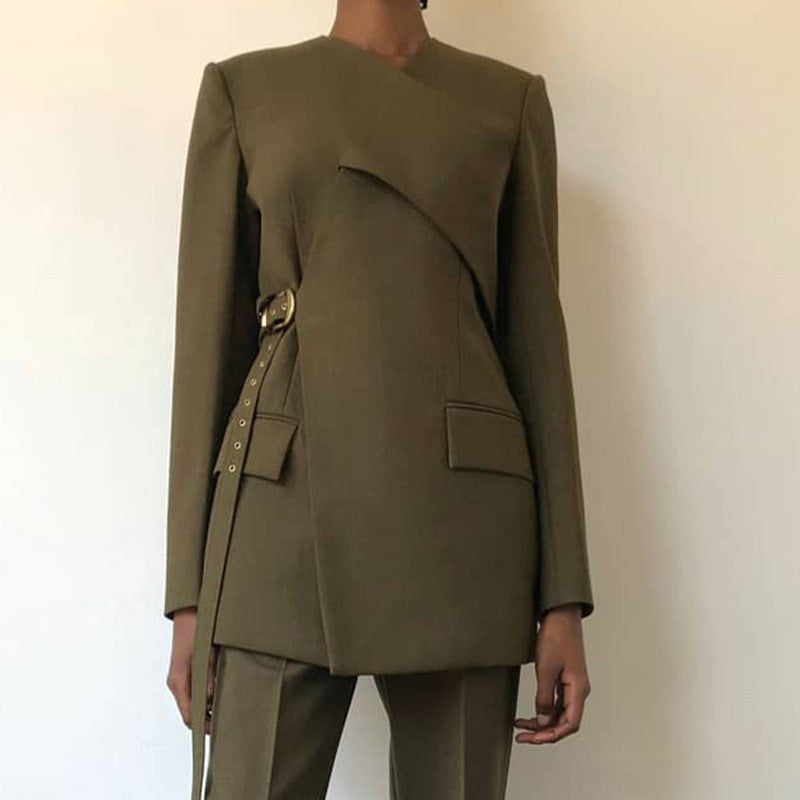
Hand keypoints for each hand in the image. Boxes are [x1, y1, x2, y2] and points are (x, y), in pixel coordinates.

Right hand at [166, 607, 217, 732]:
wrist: (189, 609)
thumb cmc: (196, 628)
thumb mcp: (204, 652)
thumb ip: (208, 674)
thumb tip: (210, 698)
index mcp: (178, 681)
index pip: (188, 715)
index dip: (203, 727)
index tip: (219, 731)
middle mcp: (178, 682)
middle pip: (191, 711)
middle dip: (207, 719)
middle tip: (229, 723)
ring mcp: (182, 676)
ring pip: (194, 700)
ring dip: (208, 707)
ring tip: (229, 709)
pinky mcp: (188, 669)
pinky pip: (196, 688)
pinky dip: (208, 695)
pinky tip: (223, 692)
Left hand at [514, 603, 590, 743]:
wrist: (560, 614)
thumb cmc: (556, 637)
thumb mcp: (546, 669)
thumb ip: (544, 697)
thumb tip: (543, 721)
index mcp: (578, 689)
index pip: (570, 724)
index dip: (551, 735)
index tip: (532, 739)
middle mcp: (578, 690)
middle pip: (563, 722)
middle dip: (543, 732)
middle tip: (520, 737)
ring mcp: (572, 684)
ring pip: (558, 713)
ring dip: (541, 722)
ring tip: (520, 726)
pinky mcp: (565, 678)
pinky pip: (555, 701)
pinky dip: (542, 709)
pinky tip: (529, 712)